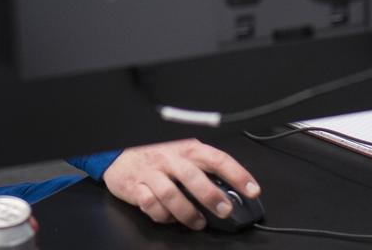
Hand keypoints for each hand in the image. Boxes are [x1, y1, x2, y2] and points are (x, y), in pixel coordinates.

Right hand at [100, 138, 260, 230]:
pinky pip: (151, 205)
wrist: (119, 153)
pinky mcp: (137, 187)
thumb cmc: (156, 155)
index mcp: (187, 148)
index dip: (237, 174)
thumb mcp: (182, 154)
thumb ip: (202, 168)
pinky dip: (162, 215)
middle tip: (224, 210)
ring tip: (198, 222)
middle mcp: (170, 158)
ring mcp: (152, 172)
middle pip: (193, 176)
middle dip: (211, 196)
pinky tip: (169, 217)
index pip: (217, 158)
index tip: (252, 189)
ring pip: (171, 194)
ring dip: (187, 213)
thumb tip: (229, 188)